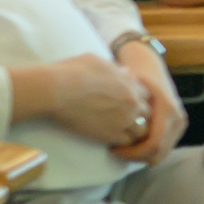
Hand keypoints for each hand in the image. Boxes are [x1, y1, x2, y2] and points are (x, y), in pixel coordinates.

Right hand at [18, 53, 152, 148]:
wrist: (56, 90)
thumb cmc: (71, 72)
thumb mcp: (97, 61)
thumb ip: (115, 68)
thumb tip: (125, 71)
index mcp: (130, 83)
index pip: (146, 95)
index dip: (137, 100)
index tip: (125, 104)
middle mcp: (132, 101)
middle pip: (147, 112)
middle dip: (138, 115)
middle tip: (123, 119)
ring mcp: (124, 119)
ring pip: (142, 129)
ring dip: (133, 130)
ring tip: (118, 130)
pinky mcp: (111, 134)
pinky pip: (128, 142)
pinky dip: (122, 142)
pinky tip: (110, 138)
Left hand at [106, 42, 186, 163]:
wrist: (150, 66)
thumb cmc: (136, 76)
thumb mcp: (130, 90)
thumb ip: (128, 110)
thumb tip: (119, 134)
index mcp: (168, 110)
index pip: (154, 145)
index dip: (133, 153)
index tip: (113, 150)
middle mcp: (178, 118)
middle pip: (158, 153)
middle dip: (136, 157)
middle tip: (116, 151)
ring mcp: (180, 122)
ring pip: (161, 153)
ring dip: (141, 154)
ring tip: (123, 146)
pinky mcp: (178, 125)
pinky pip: (163, 146)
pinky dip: (147, 149)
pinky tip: (133, 141)